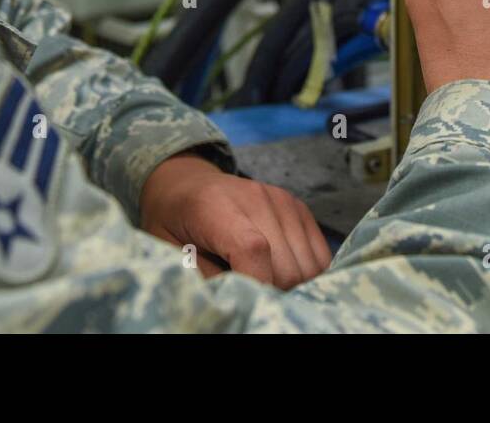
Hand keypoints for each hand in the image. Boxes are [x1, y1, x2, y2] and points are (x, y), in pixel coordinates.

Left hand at [139, 153, 331, 288]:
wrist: (187, 184)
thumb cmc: (174, 224)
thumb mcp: (169, 253)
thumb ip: (203, 279)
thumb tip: (236, 303)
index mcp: (215, 207)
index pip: (253, 249)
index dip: (258, 284)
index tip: (249, 304)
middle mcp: (256, 198)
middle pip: (286, 266)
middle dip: (272, 292)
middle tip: (250, 297)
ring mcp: (283, 200)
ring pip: (308, 266)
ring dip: (291, 285)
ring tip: (263, 283)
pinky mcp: (299, 207)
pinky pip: (320, 255)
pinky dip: (306, 273)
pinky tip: (281, 274)